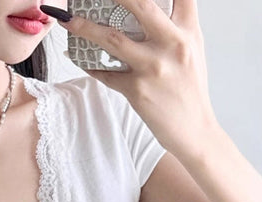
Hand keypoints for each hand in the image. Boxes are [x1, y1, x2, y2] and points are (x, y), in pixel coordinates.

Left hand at [55, 0, 218, 158]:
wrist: (193, 129)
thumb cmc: (189, 90)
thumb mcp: (191, 51)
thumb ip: (174, 28)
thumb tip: (147, 11)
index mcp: (188, 31)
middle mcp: (173, 45)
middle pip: (141, 4)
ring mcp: (153, 67)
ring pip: (112, 39)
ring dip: (85, 28)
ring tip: (68, 21)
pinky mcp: (137, 90)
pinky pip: (106, 74)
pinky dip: (91, 67)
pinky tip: (80, 59)